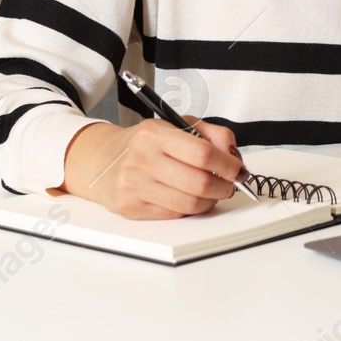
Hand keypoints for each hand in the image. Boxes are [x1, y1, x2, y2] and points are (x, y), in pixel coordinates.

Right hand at [60, 116, 243, 219]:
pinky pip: (175, 215)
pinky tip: (191, 198)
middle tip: (230, 184)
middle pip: (198, 182)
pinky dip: (191, 209)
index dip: (228, 165)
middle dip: (224, 187)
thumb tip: (233, 154)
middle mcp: (141, 159)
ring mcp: (134, 186)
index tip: (238, 169)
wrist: (102, 159)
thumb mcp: (176, 125)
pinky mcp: (131, 208)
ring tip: (213, 192)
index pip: (202, 153)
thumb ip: (211, 134)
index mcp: (154, 134)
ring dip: (210, 201)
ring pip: (189, 204)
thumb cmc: (144, 142)